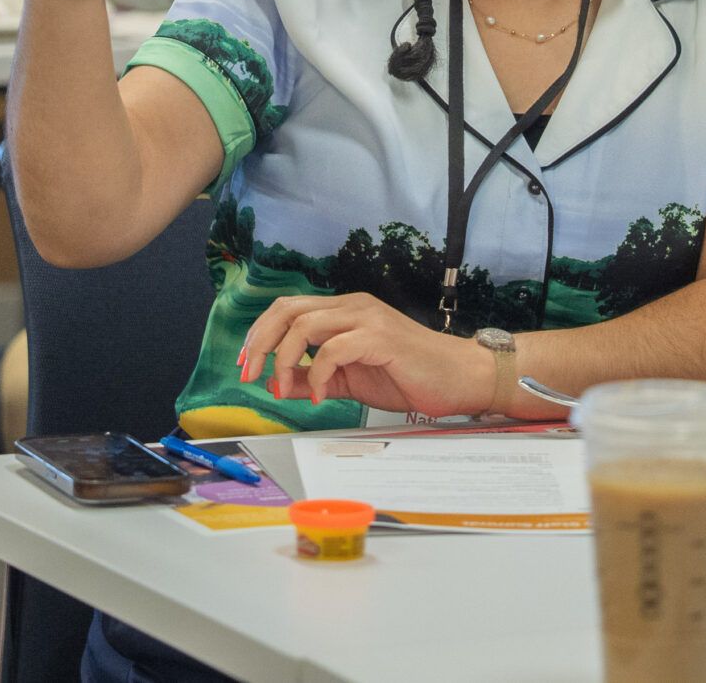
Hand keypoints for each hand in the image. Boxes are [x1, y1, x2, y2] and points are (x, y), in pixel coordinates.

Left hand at [238, 292, 497, 417]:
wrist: (459, 377)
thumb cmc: (411, 375)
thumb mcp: (351, 379)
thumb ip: (315, 378)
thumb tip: (278, 384)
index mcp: (344, 310)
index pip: (288, 308)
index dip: (260, 333)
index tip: (247, 364)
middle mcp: (353, 306)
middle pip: (288, 308)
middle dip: (261, 341)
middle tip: (250, 373)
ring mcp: (367, 319)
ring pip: (305, 325)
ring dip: (284, 360)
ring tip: (283, 388)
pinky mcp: (380, 338)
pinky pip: (333, 350)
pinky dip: (319, 375)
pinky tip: (323, 398)